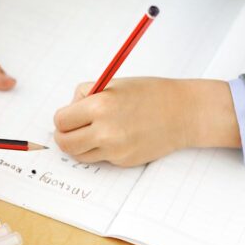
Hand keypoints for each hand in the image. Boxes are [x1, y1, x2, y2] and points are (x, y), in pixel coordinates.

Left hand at [53, 78, 239, 166]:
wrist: (183, 113)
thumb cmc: (151, 94)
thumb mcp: (114, 84)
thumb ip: (88, 96)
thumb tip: (70, 112)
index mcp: (99, 105)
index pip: (61, 120)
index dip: (64, 118)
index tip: (70, 116)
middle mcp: (105, 130)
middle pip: (65, 143)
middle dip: (65, 135)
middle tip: (74, 129)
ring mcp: (114, 149)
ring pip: (79, 155)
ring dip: (81, 145)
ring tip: (95, 132)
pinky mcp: (123, 161)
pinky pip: (100, 158)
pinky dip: (102, 150)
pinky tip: (118, 137)